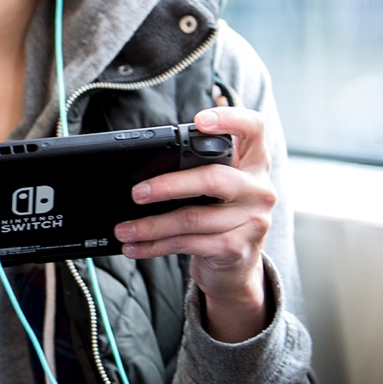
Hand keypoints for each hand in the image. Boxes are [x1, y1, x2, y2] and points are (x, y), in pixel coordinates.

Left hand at [114, 107, 275, 341]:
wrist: (236, 263)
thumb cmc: (217, 212)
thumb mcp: (214, 186)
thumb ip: (192, 168)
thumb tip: (139, 169)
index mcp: (253, 162)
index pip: (253, 129)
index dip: (230, 119)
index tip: (200, 120)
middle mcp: (258, 189)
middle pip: (213, 179)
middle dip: (168, 185)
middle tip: (135, 192)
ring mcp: (252, 220)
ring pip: (193, 218)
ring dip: (151, 225)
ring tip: (123, 229)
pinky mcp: (238, 248)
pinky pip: (189, 244)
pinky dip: (155, 245)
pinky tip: (135, 246)